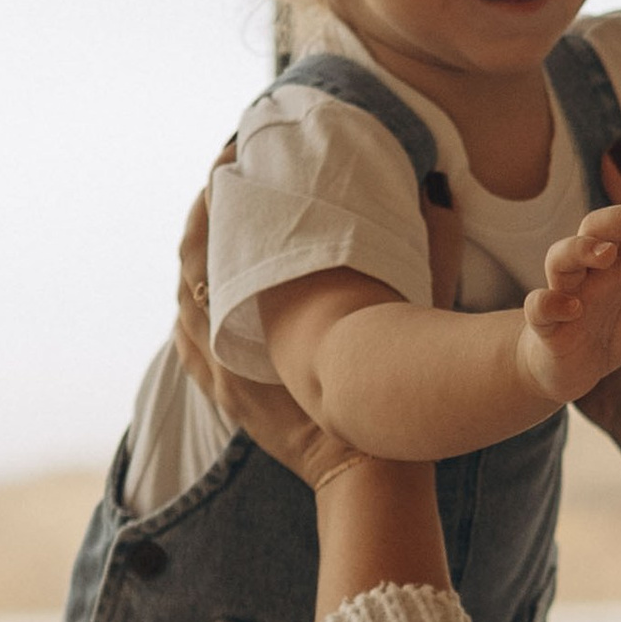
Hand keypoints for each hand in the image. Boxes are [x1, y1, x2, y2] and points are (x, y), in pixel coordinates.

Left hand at [174, 153, 466, 492]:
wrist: (374, 468)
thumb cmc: (399, 380)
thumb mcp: (422, 297)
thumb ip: (429, 236)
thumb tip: (435, 186)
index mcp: (266, 298)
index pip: (218, 227)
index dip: (220, 184)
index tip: (232, 153)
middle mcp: (230, 330)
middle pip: (194, 257)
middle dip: (206, 216)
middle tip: (222, 180)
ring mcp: (221, 368)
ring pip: (185, 299)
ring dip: (197, 262)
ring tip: (213, 232)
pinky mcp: (228, 398)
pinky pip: (189, 343)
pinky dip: (193, 311)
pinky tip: (203, 297)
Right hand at [517, 198, 620, 410]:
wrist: (564, 369)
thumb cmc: (604, 330)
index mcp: (613, 263)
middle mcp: (586, 272)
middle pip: (595, 230)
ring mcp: (562, 295)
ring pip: (560, 258)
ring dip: (582, 250)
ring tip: (608, 253)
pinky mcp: (544, 327)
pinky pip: (540, 307)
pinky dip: (552, 303)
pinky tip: (574, 308)